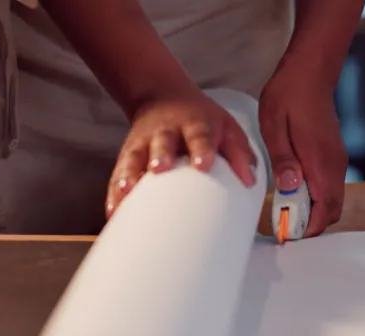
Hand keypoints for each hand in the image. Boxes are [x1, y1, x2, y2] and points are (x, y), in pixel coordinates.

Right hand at [106, 91, 257, 217]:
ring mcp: (144, 142)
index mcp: (194, 124)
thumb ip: (240, 152)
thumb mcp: (226, 127)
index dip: (201, 149)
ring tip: (125, 192)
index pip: (199, 135)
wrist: (163, 96)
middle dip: (160, 155)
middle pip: (162, 142)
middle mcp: (166, 131)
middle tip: (158, 170)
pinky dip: (115, 192)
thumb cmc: (200, 120)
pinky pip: (119, 173)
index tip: (203, 165)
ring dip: (129, 174)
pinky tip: (114, 211)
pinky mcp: (128, 154)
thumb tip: (250, 181)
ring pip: (134, 157)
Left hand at [259, 69, 347, 236]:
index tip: (288, 233)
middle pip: (332, 211)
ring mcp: (336, 162)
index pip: (323, 209)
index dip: (308, 227)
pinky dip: (316, 199)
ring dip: (313, 212)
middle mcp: (333, 165)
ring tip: (286, 212)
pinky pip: (329, 188)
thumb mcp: (275, 127)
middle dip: (311, 225)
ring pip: (332, 201)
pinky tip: (295, 194)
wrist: (310, 73)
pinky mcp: (333, 157)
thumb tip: (289, 187)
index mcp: (320, 161)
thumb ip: (284, 160)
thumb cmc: (290, 95)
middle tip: (284, 227)